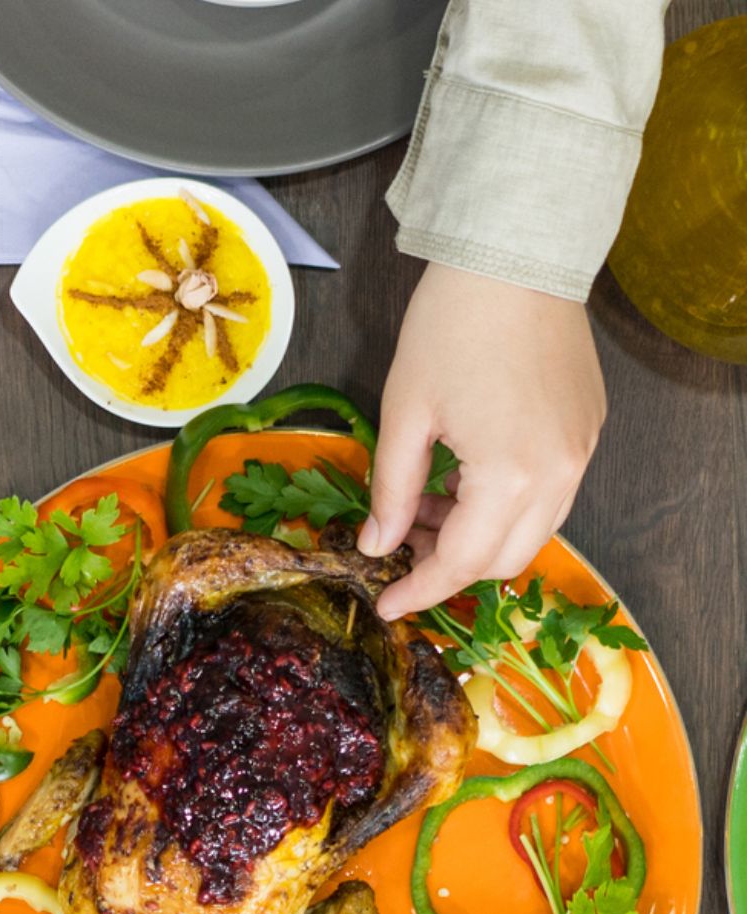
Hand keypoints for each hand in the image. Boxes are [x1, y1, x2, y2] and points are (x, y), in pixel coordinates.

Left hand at [361, 264, 604, 621]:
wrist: (516, 258)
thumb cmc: (452, 327)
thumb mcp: (403, 415)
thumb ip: (390, 489)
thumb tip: (377, 543)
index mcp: (511, 475)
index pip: (462, 561)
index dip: (419, 589)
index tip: (386, 603)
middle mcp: (560, 472)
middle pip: (505, 558)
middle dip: (448, 564)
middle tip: (398, 543)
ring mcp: (581, 450)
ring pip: (532, 529)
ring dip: (477, 535)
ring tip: (422, 505)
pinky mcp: (587, 428)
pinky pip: (550, 493)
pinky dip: (505, 504)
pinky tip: (461, 478)